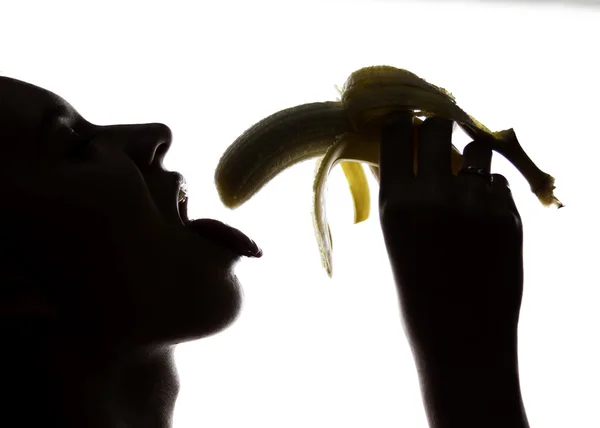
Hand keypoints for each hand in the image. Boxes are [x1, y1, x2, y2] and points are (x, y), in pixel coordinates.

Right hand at [378, 112, 524, 365]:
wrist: (461, 338)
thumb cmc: (416, 290)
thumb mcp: (394, 239)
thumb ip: (397, 192)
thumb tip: (393, 152)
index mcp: (396, 201)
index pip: (398, 130)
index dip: (402, 121)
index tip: (405, 123)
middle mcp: (435, 194)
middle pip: (439, 125)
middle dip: (437, 130)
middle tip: (436, 145)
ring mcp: (476, 203)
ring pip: (477, 149)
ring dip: (470, 159)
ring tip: (465, 185)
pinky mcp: (510, 216)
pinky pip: (499, 183)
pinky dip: (491, 192)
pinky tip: (483, 219)